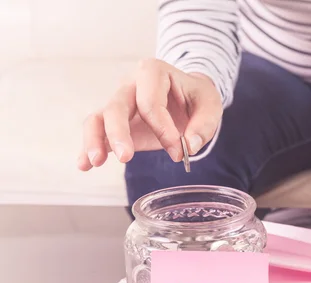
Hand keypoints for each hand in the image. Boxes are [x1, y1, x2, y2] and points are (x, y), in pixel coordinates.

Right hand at [78, 59, 221, 169]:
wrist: (188, 97)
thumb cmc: (197, 98)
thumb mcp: (211, 105)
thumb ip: (204, 126)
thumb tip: (189, 146)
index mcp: (154, 73)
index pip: (151, 103)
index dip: (163, 130)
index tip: (179, 152)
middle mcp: (130, 84)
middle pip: (116, 106)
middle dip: (119, 133)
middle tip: (126, 157)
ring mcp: (119, 102)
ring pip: (98, 117)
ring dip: (95, 140)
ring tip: (95, 162)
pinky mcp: (114, 122)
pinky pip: (96, 132)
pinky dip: (89, 148)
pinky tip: (84, 165)